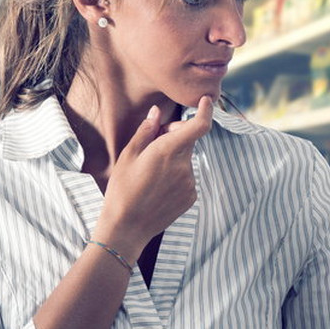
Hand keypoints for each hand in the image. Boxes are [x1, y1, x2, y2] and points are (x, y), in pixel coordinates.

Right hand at [95, 96, 213, 256]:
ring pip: (185, 159)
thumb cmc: (122, 189)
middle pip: (188, 140)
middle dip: (174, 135)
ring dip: (173, 158)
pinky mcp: (191, 196)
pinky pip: (186, 177)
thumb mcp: (128, 156)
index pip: (199, 126)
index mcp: (168, 151)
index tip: (206, 101)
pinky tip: (157, 187)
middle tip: (153, 142)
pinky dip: (175, 175)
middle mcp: (184, 166)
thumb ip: (146, 132)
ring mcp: (189, 183)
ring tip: (150, 173)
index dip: (206, 111)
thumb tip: (156, 113)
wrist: (127, 227)